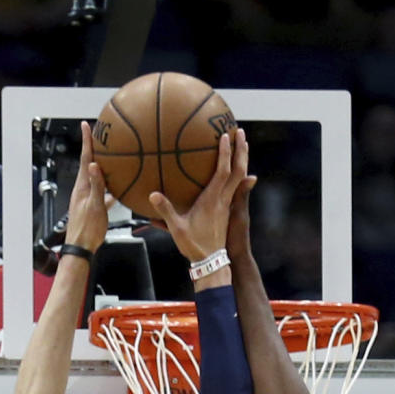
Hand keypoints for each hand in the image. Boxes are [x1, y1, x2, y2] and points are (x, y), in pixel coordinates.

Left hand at [66, 121, 109, 253]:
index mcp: (82, 186)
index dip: (86, 141)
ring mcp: (87, 198)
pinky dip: (109, 187)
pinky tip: (117, 188)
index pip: (84, 159)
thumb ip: (96, 186)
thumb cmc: (88, 229)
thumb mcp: (94, 206)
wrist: (81, 248)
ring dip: (102, 167)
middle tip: (100, 135)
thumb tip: (93, 164)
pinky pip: (102, 192)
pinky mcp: (92, 207)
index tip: (86, 125)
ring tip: (110, 157)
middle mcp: (83, 189)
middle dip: (94, 148)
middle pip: (89, 164)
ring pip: (96, 177)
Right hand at [149, 129, 255, 263]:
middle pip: (238, 170)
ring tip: (241, 144)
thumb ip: (166, 211)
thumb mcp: (177, 229)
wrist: (211, 262)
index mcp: (213, 200)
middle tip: (239, 131)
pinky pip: (234, 186)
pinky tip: (231, 169)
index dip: (226, 153)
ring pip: (239, 178)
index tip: (226, 136)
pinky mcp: (226, 210)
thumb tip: (153, 195)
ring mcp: (227, 205)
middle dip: (241, 150)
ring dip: (241, 159)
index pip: (223, 172)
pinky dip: (236, 173)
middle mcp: (224, 199)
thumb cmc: (194, 246)